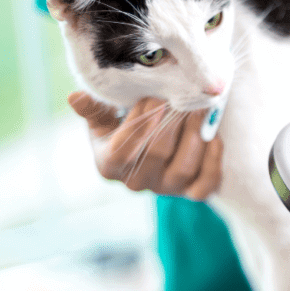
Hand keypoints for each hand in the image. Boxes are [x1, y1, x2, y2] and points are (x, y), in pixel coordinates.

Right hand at [68, 91, 222, 199]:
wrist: (154, 139)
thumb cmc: (124, 123)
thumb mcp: (105, 116)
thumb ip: (93, 108)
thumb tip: (75, 98)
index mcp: (109, 166)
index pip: (120, 153)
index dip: (138, 128)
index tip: (152, 101)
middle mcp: (137, 183)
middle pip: (156, 156)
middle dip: (170, 124)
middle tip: (181, 98)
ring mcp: (167, 190)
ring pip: (183, 168)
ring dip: (194, 136)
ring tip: (199, 109)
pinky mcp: (193, 192)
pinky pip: (207, 184)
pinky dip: (213, 160)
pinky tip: (214, 136)